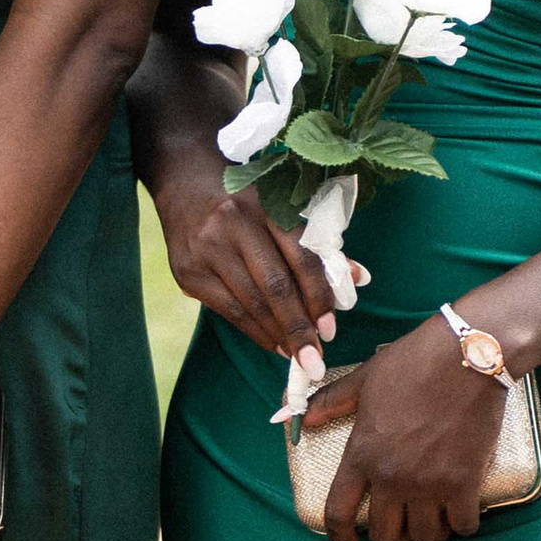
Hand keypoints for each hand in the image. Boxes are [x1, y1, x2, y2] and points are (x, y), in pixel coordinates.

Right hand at [150, 150, 343, 378]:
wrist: (184, 180)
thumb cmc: (247, 200)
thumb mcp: (281, 207)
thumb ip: (317, 241)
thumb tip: (355, 277)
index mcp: (267, 205)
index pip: (301, 256)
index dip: (318, 296)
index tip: (331, 328)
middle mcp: (234, 224)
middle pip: (274, 286)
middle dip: (299, 328)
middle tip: (316, 360)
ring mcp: (207, 249)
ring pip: (250, 304)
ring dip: (278, 336)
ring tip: (298, 355)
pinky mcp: (187, 271)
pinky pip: (228, 311)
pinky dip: (254, 331)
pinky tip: (272, 343)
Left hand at [314, 318, 509, 540]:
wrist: (468, 355)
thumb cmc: (413, 363)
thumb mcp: (364, 380)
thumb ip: (330, 402)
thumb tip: (297, 417)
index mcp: (362, 455)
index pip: (338, 512)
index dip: (339, 535)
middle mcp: (392, 477)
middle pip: (385, 535)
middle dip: (389, 537)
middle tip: (398, 526)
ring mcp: (430, 483)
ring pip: (425, 537)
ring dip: (426, 534)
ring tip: (430, 521)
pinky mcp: (465, 482)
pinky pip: (462, 526)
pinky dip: (462, 525)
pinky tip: (460, 514)